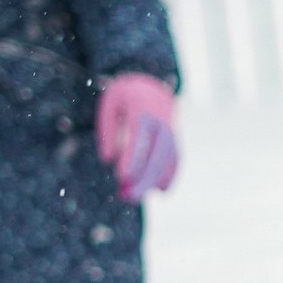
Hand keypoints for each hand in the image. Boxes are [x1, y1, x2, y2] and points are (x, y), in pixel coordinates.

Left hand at [96, 72, 179, 201]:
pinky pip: (176, 161)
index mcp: (144, 110)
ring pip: (167, 161)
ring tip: (134, 197)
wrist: (152, 85)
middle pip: (157, 154)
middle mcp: (162, 122)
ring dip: (153, 182)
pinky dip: (170, 177)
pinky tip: (161, 192)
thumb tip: (107, 159)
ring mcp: (172, 132)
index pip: (140, 137)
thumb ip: (107, 130)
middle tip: (126, 195)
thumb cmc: (126, 96)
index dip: (133, 157)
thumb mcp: (110, 103)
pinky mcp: (175, 141)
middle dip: (143, 177)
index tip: (122, 176)